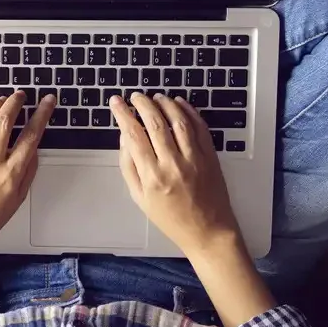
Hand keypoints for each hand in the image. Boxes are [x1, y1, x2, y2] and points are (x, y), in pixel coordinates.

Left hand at [0, 92, 55, 292]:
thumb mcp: (18, 199)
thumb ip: (28, 171)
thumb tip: (34, 148)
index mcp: (12, 174)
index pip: (31, 135)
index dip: (42, 114)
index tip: (47, 101)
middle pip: (5, 121)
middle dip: (16, 102)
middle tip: (21, 95)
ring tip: (3, 98)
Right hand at [111, 92, 242, 258]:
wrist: (208, 230)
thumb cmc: (172, 218)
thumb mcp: (140, 197)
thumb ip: (129, 166)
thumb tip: (124, 138)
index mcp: (152, 177)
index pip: (133, 135)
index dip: (122, 114)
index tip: (117, 103)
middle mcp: (173, 164)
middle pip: (155, 123)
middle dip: (142, 104)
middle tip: (135, 96)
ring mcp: (194, 158)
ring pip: (178, 120)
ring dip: (165, 103)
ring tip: (155, 97)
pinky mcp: (210, 156)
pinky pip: (199, 126)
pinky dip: (188, 111)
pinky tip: (179, 104)